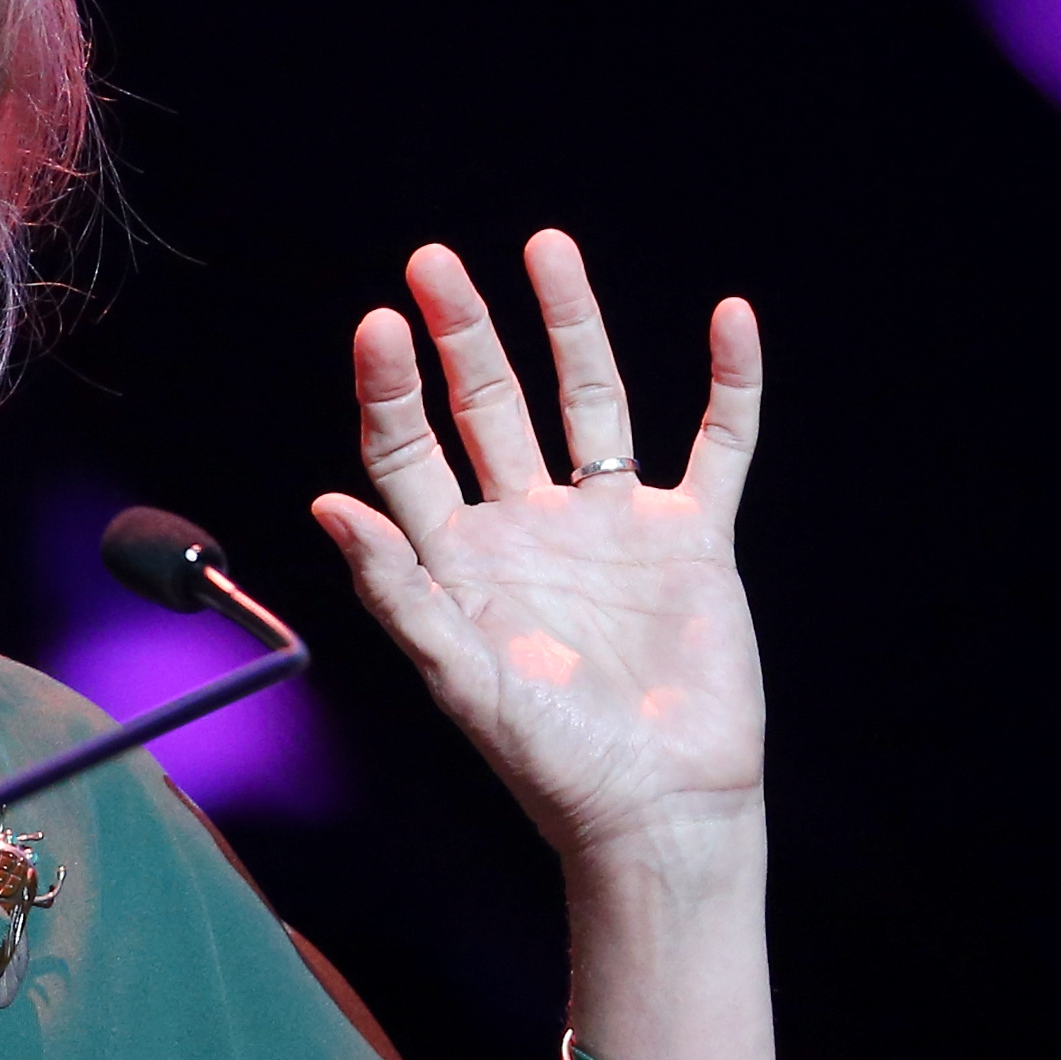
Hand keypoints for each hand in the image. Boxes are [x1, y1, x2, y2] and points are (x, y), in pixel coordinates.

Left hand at [311, 232, 766, 892]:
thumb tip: (329, 505)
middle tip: (434, 261)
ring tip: (546, 248)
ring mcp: (612, 528)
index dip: (394, 390)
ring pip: (592, 401)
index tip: (381, 325)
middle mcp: (530, 529)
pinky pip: (718, 445)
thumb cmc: (550, 765)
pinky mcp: (691, 541)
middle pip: (489, 406)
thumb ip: (399, 592)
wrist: (658, 811)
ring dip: (572, 325)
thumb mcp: (460, 679)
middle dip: (463, 334)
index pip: (412, 453)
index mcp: (462, 560)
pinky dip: (730, 385)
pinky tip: (731, 319)